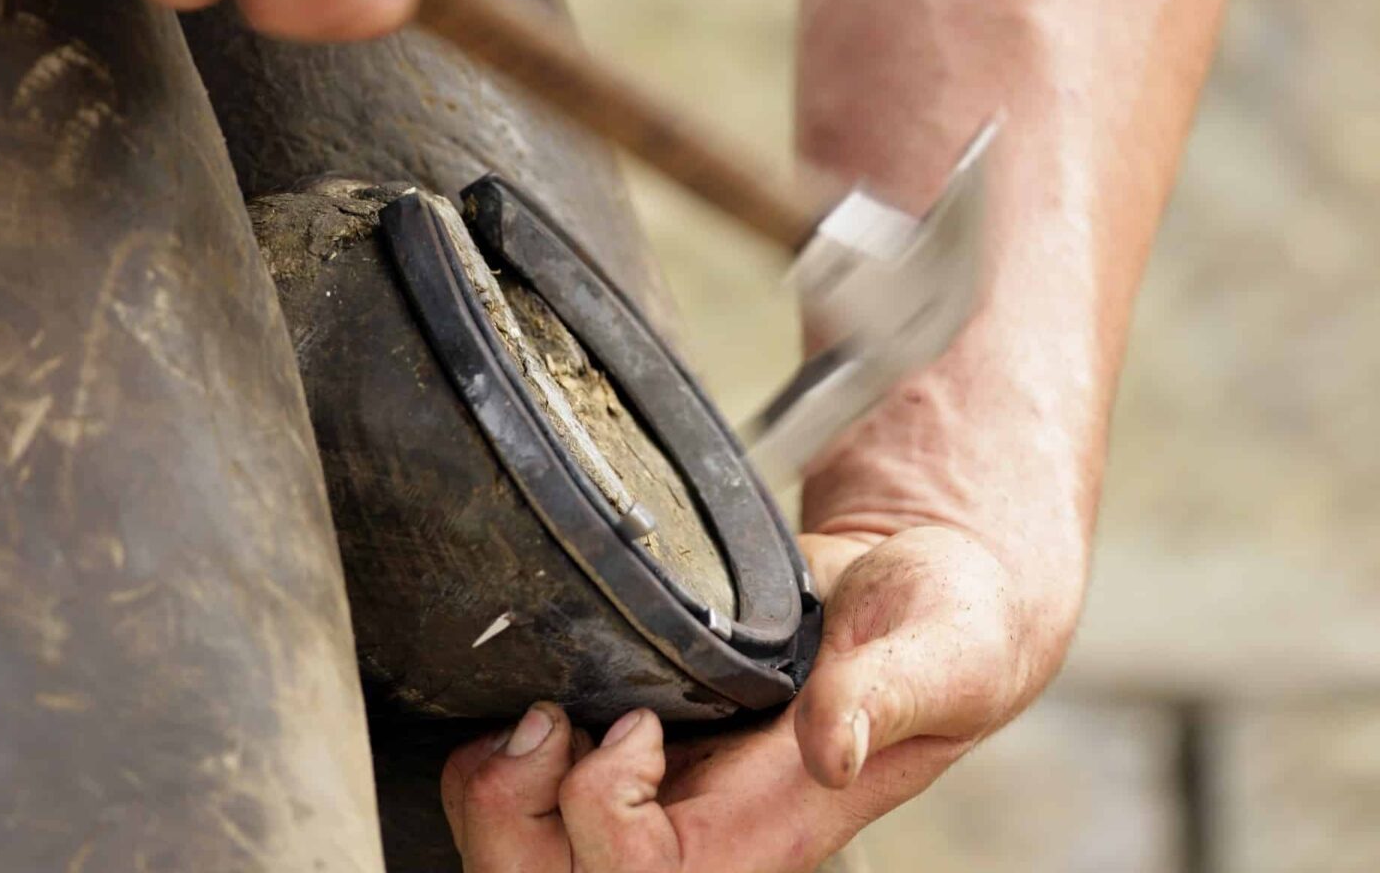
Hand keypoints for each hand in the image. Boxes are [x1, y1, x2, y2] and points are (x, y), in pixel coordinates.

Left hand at [441, 518, 1083, 872]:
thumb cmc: (942, 629)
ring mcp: (651, 802)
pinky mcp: (618, 758)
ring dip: (490, 788)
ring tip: (532, 712)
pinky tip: (526, 700)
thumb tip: (832, 746)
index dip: (606, 807)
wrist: (912, 587)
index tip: (636, 720)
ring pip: (519, 855)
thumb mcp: (937, 651)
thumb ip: (887, 697)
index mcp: (766, 833)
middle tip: (545, 718)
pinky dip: (490, 755)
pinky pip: (517, 799)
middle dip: (512, 812)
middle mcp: (695, 835)